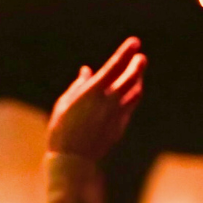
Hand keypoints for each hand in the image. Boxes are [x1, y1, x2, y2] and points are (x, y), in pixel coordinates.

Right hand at [46, 37, 145, 160]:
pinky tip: (131, 92)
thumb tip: (87, 71)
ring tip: (137, 73)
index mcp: (92, 92)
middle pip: (130, 78)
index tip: (135, 42)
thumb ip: (79, 85)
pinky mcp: (121, 125)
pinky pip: (130, 106)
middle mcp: (109, 101)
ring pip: (135, 92)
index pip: (114, 67)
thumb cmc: (62, 129)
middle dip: (137, 65)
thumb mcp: (65, 103)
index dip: (125, 52)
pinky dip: (132, 96)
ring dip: (138, 81)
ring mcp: (117, 114)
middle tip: (141, 57)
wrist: (73, 160)